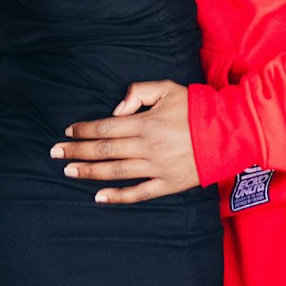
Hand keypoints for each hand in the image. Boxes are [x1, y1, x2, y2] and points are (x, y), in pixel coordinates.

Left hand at [51, 81, 199, 203]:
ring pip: (115, 172)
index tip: (68, 132)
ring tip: (69, 171)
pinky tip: (99, 197)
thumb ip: (139, 93)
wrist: (230, 132)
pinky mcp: (168, 184)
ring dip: (89, 172)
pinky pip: (138, 194)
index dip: (84, 130)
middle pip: (104, 150)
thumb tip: (116, 110)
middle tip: (55, 153)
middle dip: (77, 151)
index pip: (105, 127)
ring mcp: (157, 168)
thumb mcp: (168, 88)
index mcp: (146, 122)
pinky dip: (117, 197)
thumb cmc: (197, 107)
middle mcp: (147, 146)